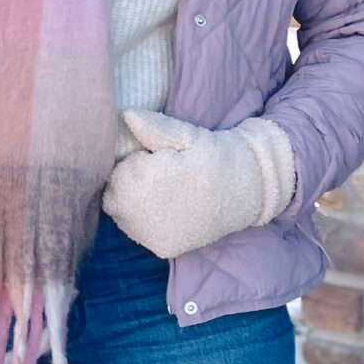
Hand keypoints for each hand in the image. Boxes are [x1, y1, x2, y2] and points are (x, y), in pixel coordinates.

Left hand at [101, 110, 295, 260]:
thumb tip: (127, 114)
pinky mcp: (163, 248)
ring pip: (121, 215)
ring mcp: (154, 234)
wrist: (249, 190)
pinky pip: (137, 232)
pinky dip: (143, 222)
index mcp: (151, 179)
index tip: (158, 159)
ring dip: (132, 203)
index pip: (118, 171)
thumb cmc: (216, 157)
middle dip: (129, 183)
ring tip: (163, 193)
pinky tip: (165, 211)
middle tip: (159, 176)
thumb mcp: (188, 136)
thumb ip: (156, 128)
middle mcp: (147, 212)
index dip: (136, 162)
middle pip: (114, 195)